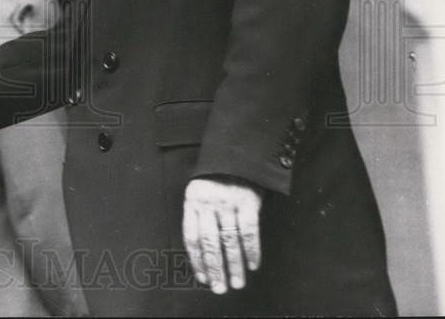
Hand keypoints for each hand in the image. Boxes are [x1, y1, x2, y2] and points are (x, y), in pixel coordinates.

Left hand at [182, 176, 262, 293]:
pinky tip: (253, 265)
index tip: (203, 278)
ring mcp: (228, 202)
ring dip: (234, 265)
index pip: (192, 238)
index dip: (197, 261)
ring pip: (230, 241)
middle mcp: (208, 203)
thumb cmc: (215, 180)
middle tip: (219, 288)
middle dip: (215, 269)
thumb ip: (199, 218)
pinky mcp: (248, 201)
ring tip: (237, 283)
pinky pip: (250, 231)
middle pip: (210, 243)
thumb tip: (202, 256)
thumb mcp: (199, 193)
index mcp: (192, 202)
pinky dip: (252, 250)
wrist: (238, 155)